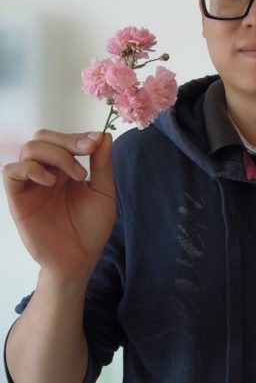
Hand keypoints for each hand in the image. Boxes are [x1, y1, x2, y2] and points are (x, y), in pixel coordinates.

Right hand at [2, 130, 115, 284]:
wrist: (79, 260)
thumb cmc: (91, 228)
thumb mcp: (103, 192)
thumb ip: (102, 164)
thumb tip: (104, 135)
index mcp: (65, 169)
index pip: (63, 139)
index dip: (78, 136)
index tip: (95, 142)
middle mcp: (47, 172)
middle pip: (43, 137)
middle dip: (66, 140)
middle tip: (86, 151)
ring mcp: (31, 185)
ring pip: (29, 149)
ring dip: (55, 154)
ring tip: (77, 175)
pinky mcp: (18, 199)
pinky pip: (11, 172)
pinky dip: (31, 168)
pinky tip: (51, 181)